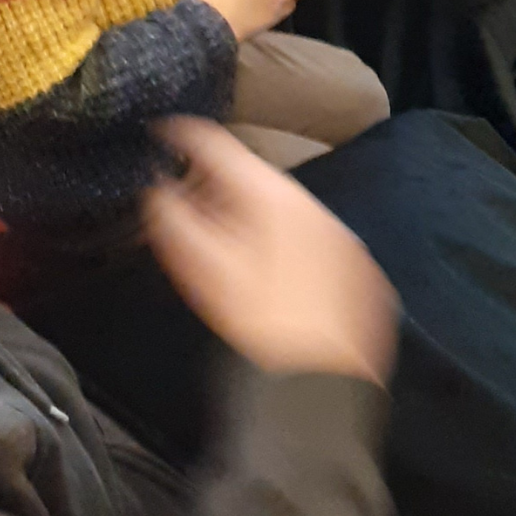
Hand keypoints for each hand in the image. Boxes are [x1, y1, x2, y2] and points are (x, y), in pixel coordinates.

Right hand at [145, 118, 397, 383]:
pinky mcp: (356, 267)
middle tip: (186, 200)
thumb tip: (158, 189)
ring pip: (286, 209)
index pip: (223, 148)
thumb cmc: (255, 325)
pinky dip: (283, 241)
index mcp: (275, 200)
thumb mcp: (202, 268)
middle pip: (257, 179)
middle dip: (219, 184)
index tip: (164, 135)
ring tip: (223, 239)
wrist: (319, 379)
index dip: (186, 137)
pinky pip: (310, 238)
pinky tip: (265, 271)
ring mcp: (341, 237)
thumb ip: (174, 219)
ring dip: (252, 213)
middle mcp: (315, 208)